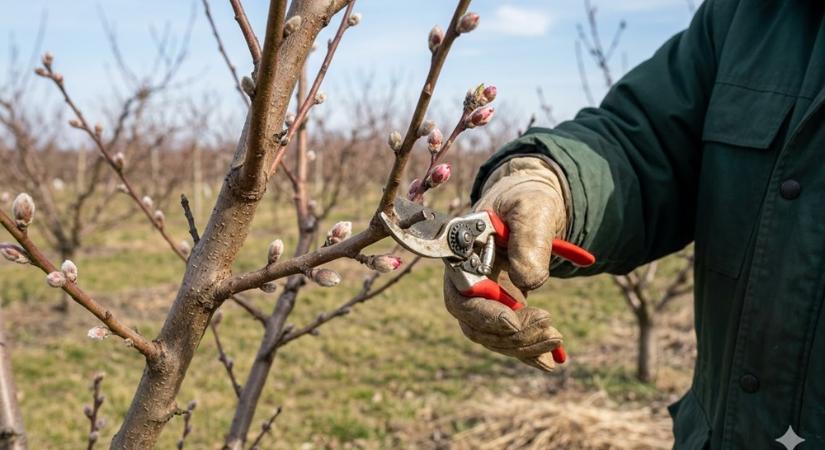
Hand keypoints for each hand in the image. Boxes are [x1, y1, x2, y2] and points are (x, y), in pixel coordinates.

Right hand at [444, 157, 567, 370]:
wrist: (530, 208)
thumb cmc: (525, 201)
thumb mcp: (530, 209)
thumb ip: (529, 239)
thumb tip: (530, 282)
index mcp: (463, 257)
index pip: (461, 297)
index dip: (483, 315)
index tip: (513, 320)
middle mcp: (466, 283)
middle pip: (475, 324)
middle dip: (511, 334)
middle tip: (550, 325)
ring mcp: (482, 299)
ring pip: (492, 337)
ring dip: (524, 344)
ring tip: (557, 335)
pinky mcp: (500, 310)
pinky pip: (508, 339)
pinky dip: (528, 353)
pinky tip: (551, 362)